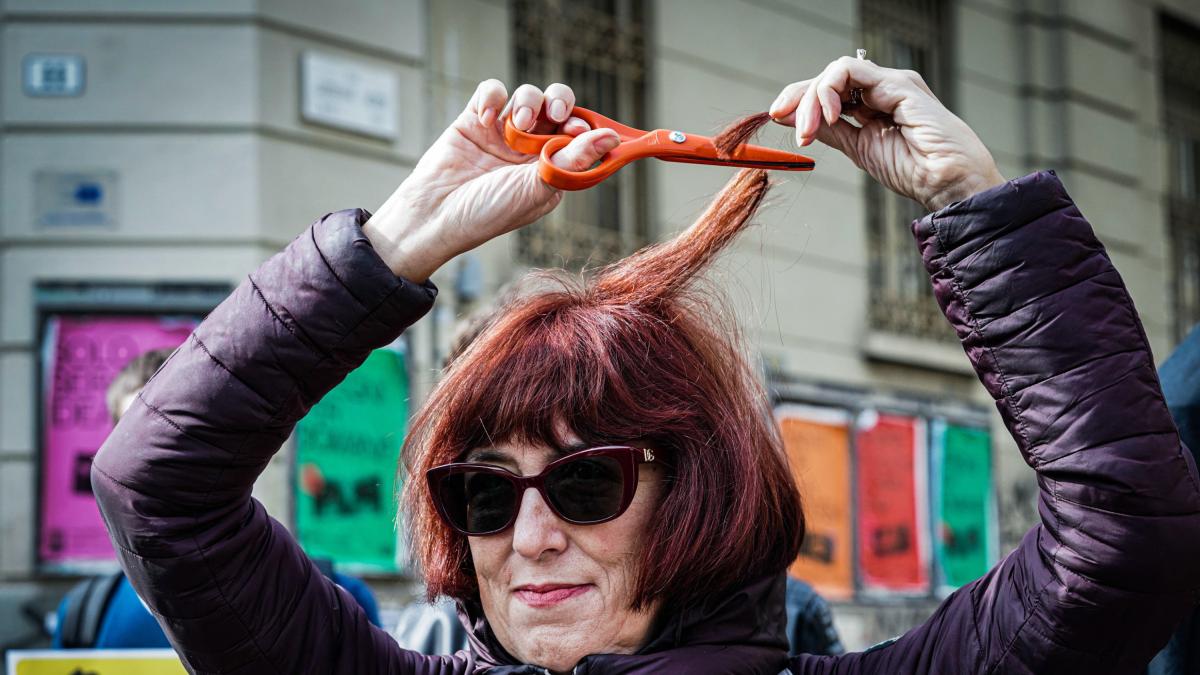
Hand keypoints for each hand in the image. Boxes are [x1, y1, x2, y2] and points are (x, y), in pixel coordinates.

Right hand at [363, 80, 620, 281]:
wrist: (435, 215)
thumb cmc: (488, 213)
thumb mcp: (537, 189)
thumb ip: (573, 160)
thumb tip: (611, 139)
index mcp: (553, 167)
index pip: (581, 135)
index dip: (586, 127)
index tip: (582, 130)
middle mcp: (531, 148)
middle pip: (558, 106)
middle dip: (561, 102)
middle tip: (555, 112)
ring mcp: (503, 133)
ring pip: (528, 96)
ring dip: (528, 102)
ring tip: (516, 125)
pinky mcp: (475, 119)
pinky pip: (492, 91)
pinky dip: (493, 97)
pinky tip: (486, 118)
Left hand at [769, 57, 1005, 211]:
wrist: (945, 183)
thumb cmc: (913, 170)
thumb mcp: (857, 148)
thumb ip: (828, 130)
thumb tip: (790, 117)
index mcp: (873, 104)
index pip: (829, 90)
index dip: (801, 99)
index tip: (776, 115)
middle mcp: (882, 89)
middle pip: (829, 78)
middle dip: (800, 98)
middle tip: (781, 118)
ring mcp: (891, 83)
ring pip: (836, 71)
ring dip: (812, 97)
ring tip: (809, 128)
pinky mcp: (898, 83)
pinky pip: (851, 70)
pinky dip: (830, 89)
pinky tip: (829, 115)